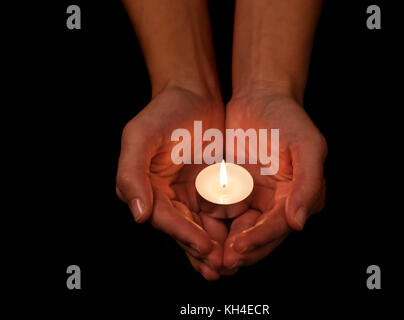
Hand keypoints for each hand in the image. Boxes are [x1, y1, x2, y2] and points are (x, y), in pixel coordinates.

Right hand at [116, 86, 226, 279]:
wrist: (193, 94)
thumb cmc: (164, 112)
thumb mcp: (140, 135)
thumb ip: (132, 173)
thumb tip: (138, 215)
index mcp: (145, 188)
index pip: (164, 218)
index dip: (184, 235)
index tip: (205, 247)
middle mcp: (165, 197)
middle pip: (183, 230)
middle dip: (200, 250)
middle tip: (220, 268)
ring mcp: (188, 195)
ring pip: (201, 228)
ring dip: (214, 248)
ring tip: (230, 265)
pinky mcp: (209, 191)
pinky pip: (218, 215)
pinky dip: (227, 230)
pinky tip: (240, 241)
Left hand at [222, 92, 326, 270]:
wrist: (259, 97)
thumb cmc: (287, 118)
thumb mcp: (307, 145)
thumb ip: (308, 184)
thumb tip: (299, 223)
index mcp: (300, 196)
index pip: (279, 226)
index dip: (260, 239)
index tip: (238, 249)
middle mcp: (279, 203)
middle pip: (261, 237)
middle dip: (241, 252)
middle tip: (220, 264)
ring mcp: (257, 199)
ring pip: (242, 233)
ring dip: (226, 248)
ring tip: (208, 261)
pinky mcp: (236, 194)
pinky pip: (225, 218)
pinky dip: (215, 230)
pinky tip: (200, 238)